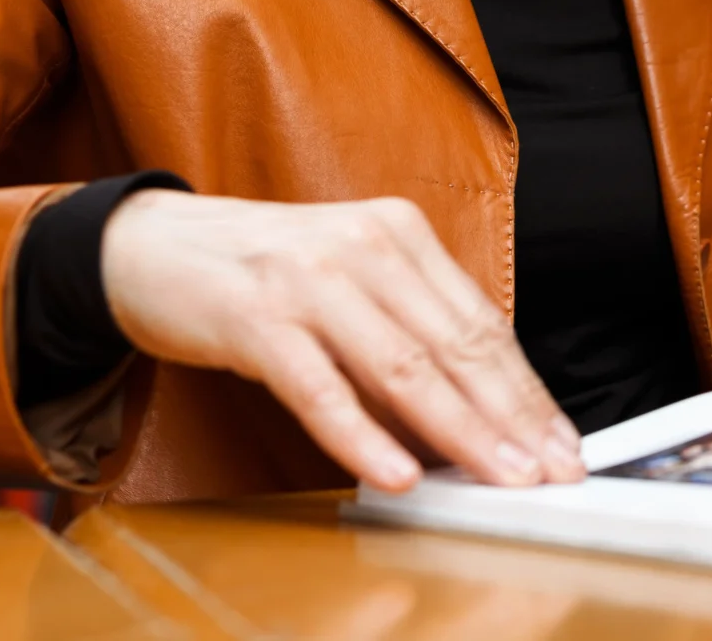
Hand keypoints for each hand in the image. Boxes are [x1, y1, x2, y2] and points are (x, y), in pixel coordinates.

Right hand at [100, 189, 584, 493]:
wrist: (149, 244)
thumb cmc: (261, 272)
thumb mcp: (348, 285)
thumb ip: (405, 339)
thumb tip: (468, 425)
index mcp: (399, 234)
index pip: (482, 323)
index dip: (527, 390)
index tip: (562, 444)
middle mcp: (365, 247)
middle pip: (456, 345)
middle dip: (513, 417)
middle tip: (549, 471)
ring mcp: (311, 279)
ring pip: (402, 366)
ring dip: (459, 431)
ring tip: (498, 477)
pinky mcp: (256, 318)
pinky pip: (319, 388)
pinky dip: (361, 436)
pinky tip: (394, 474)